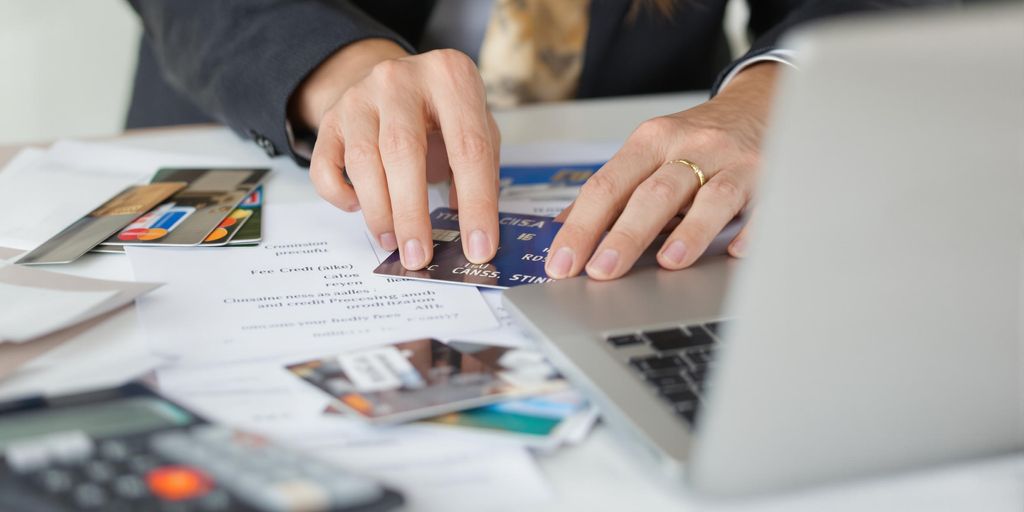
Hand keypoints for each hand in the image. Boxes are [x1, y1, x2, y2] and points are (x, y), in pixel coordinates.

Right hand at [293, 40, 500, 269]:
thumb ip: (483, 173)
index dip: (476, 204)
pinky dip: (339, 194)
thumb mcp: (477, 127)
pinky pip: (324, 165)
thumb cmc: (443, 112)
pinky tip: (359, 208)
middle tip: (419, 255)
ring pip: (361, 160)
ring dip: (378, 210)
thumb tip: (476, 234)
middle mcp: (401, 79)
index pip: (468, 148)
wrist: (396, 80)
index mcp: (451, 77)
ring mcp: (360, 96)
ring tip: (393, 242)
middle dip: (411, 213)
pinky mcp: (330, 118)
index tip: (478, 249)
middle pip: (402, 151)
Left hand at [546, 63, 780, 279]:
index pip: (607, 185)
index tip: (562, 263)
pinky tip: (736, 253)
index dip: (581, 226)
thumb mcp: (648, 152)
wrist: (759, 104)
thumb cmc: (696, 140)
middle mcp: (691, 147)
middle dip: (625, 235)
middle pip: (653, 193)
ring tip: (668, 263)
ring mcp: (733, 162)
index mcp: (651, 141)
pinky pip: (763, 207)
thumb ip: (611, 190)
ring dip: (689, 232)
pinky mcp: (770, 178)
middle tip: (601, 271)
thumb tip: (560, 229)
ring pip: (711, 197)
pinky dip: (750, 231)